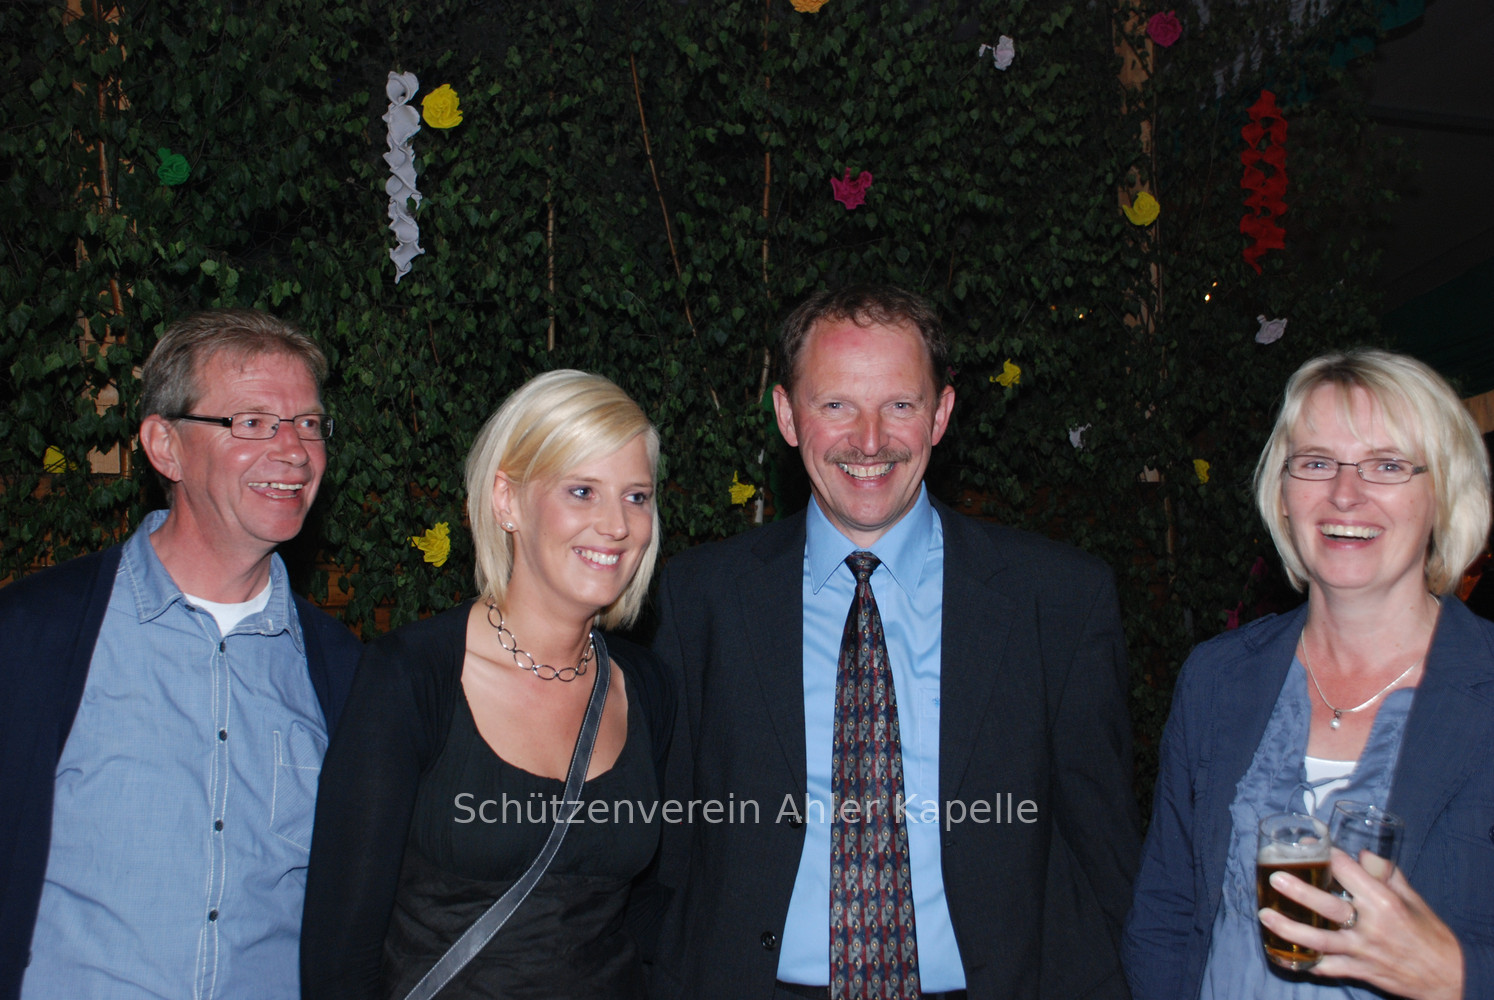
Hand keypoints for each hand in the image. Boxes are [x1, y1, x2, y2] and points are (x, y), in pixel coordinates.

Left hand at [1258, 848, 1463, 999]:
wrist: (1447, 975)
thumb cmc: (1429, 932)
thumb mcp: (1411, 898)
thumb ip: (1386, 874)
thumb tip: (1363, 853)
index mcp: (1385, 902)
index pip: (1349, 872)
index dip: (1327, 856)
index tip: (1309, 845)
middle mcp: (1372, 925)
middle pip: (1329, 906)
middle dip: (1299, 892)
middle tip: (1275, 878)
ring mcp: (1363, 951)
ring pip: (1321, 940)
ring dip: (1290, 929)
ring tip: (1265, 916)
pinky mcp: (1360, 971)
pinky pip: (1327, 968)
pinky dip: (1304, 961)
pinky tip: (1281, 953)